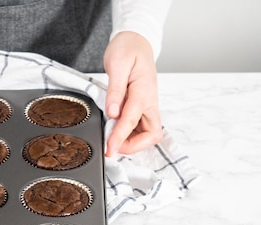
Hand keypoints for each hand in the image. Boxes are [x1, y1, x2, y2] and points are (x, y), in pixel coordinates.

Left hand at [103, 31, 162, 156]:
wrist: (136, 41)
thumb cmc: (127, 49)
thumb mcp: (117, 65)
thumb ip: (115, 91)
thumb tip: (112, 112)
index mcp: (144, 91)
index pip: (132, 120)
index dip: (120, 137)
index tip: (109, 148)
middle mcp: (150, 101)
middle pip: (151, 134)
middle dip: (133, 146)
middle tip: (112, 147)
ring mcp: (148, 105)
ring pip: (147, 133)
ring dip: (131, 142)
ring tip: (111, 139)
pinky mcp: (142, 107)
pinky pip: (140, 127)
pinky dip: (129, 134)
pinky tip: (114, 131)